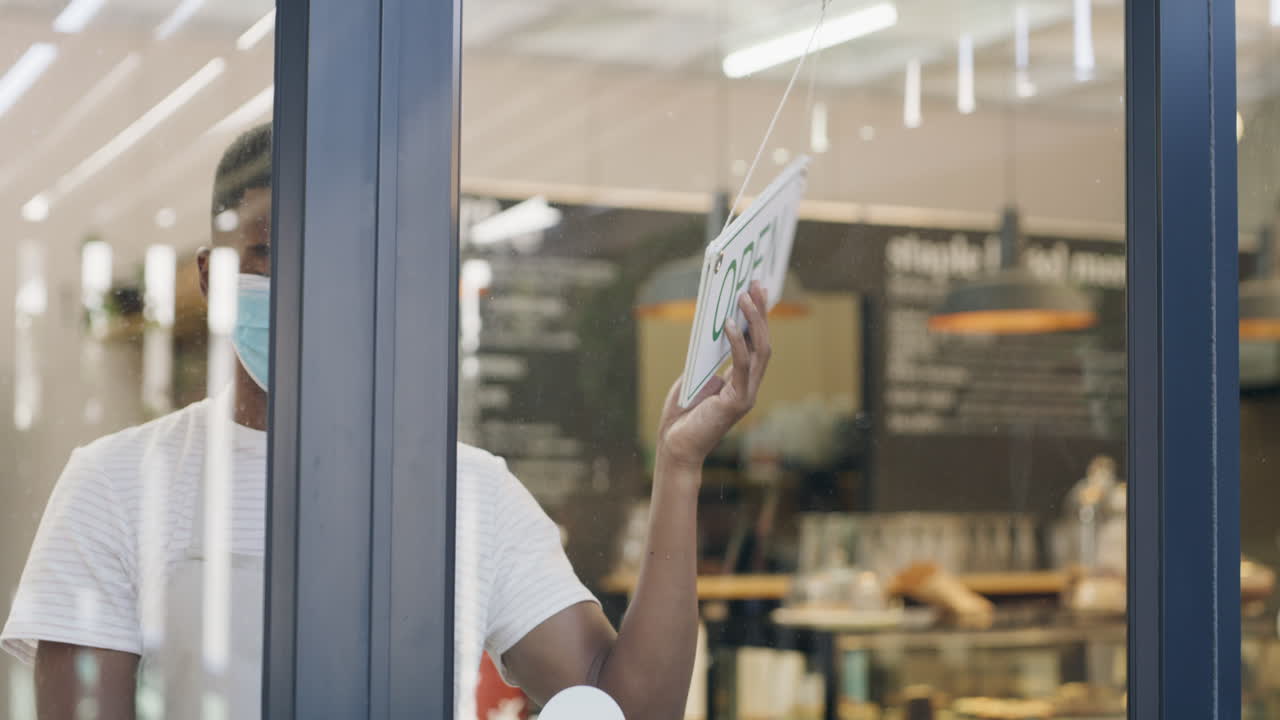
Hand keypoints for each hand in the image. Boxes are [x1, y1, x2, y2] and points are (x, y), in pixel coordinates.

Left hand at [657, 281, 772, 473]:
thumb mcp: (695, 377)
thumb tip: (716, 325)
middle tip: (757, 284)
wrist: (676, 448)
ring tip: (744, 296)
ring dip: (754, 321)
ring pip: (760, 351)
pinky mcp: (738, 402)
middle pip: (763, 342)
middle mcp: (749, 386)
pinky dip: (737, 343)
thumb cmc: (682, 416)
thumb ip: (708, 357)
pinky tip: (729, 324)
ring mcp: (747, 394)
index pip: (755, 343)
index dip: (757, 317)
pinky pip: (742, 366)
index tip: (756, 290)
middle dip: (761, 312)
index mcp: (740, 380)